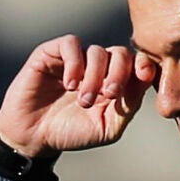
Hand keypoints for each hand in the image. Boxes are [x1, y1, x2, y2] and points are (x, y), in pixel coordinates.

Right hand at [0, 35, 157, 160]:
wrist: (34, 137)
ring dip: (94, 76)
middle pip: (120, 53)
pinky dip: (75, 63)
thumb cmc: (71, 133)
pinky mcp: (52, 53)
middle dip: (119, 73)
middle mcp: (97, 67)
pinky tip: (70, 84)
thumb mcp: (107, 128)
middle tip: (110, 94)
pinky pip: (71, 44)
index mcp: (114, 82)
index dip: (143, 66)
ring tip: (83, 100)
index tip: (144, 76)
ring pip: (97, 51)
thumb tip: (145, 81)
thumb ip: (129, 106)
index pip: (136, 64)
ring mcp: (75, 59)